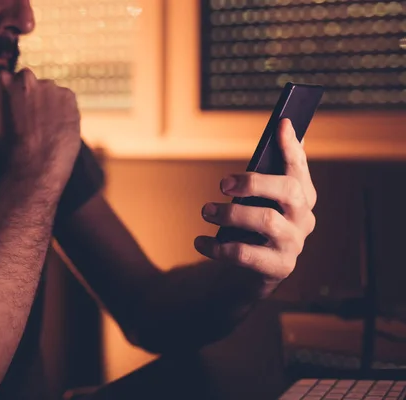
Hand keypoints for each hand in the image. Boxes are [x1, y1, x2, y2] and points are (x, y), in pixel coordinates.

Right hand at [0, 67, 80, 187]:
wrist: (33, 170)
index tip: (10, 121)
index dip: (9, 103)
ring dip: (45, 107)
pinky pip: (65, 100)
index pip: (7, 83)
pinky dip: (62, 112)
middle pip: (28, 85)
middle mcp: (26, 77)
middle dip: (27, 102)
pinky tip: (54, 130)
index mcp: (2, 79)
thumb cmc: (0, 151)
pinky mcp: (69, 97)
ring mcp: (50, 86)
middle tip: (26, 128)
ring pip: (47, 93)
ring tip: (41, 132)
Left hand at [195, 119, 316, 282]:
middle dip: (253, 182)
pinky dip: (218, 247)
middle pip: (288, 191)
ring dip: (231, 213)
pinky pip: (246, 254)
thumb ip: (264, 175)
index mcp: (302, 197)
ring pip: (266, 220)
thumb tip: (277, 133)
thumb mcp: (258, 201)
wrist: (250, 274)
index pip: (299, 168)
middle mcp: (304, 219)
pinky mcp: (278, 268)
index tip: (280, 125)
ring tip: (206, 210)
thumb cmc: (252, 228)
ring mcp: (293, 244)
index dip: (291, 147)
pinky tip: (200, 242)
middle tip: (221, 184)